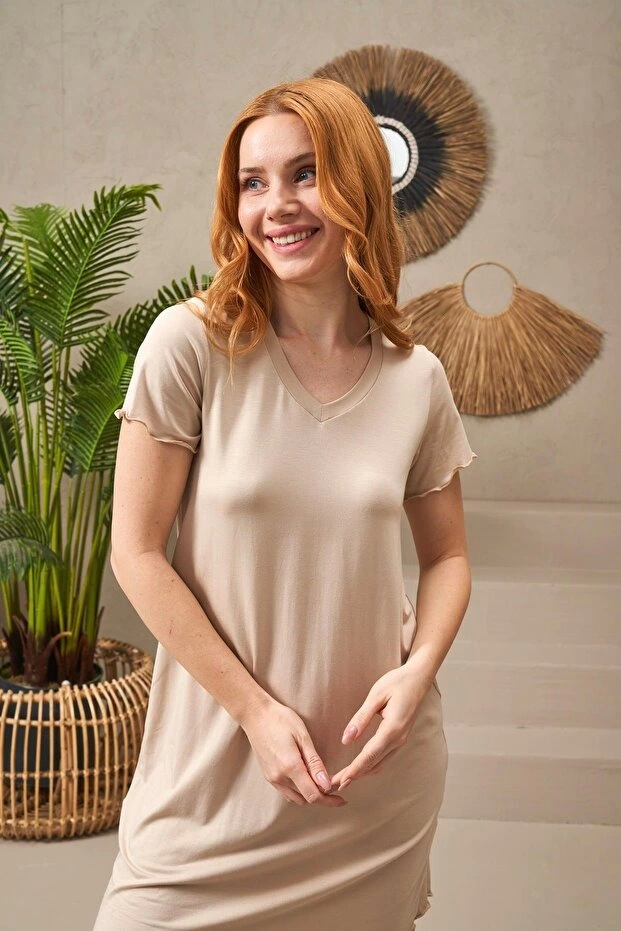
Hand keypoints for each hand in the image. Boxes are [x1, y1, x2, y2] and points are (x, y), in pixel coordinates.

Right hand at [240, 698, 346, 807]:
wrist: (255, 714)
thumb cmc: (281, 720)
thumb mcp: (302, 737)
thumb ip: (314, 763)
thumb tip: (327, 785)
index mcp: (290, 767)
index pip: (313, 795)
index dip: (329, 800)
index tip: (342, 799)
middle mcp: (279, 777)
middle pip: (306, 799)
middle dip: (322, 796)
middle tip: (335, 785)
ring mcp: (271, 778)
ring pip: (295, 798)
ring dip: (309, 794)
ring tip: (321, 782)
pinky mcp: (267, 775)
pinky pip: (286, 792)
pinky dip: (298, 791)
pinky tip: (305, 779)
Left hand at [330, 665, 431, 791]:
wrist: (419, 678)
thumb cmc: (397, 682)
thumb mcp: (376, 695)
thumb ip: (361, 718)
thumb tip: (346, 740)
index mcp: (392, 729)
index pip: (369, 756)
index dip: (353, 770)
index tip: (339, 781)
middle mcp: (399, 739)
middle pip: (374, 764)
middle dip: (354, 776)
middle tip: (333, 785)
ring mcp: (402, 740)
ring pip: (380, 764)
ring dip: (362, 773)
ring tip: (344, 780)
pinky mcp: (401, 737)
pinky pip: (385, 758)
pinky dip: (371, 766)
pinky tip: (361, 768)